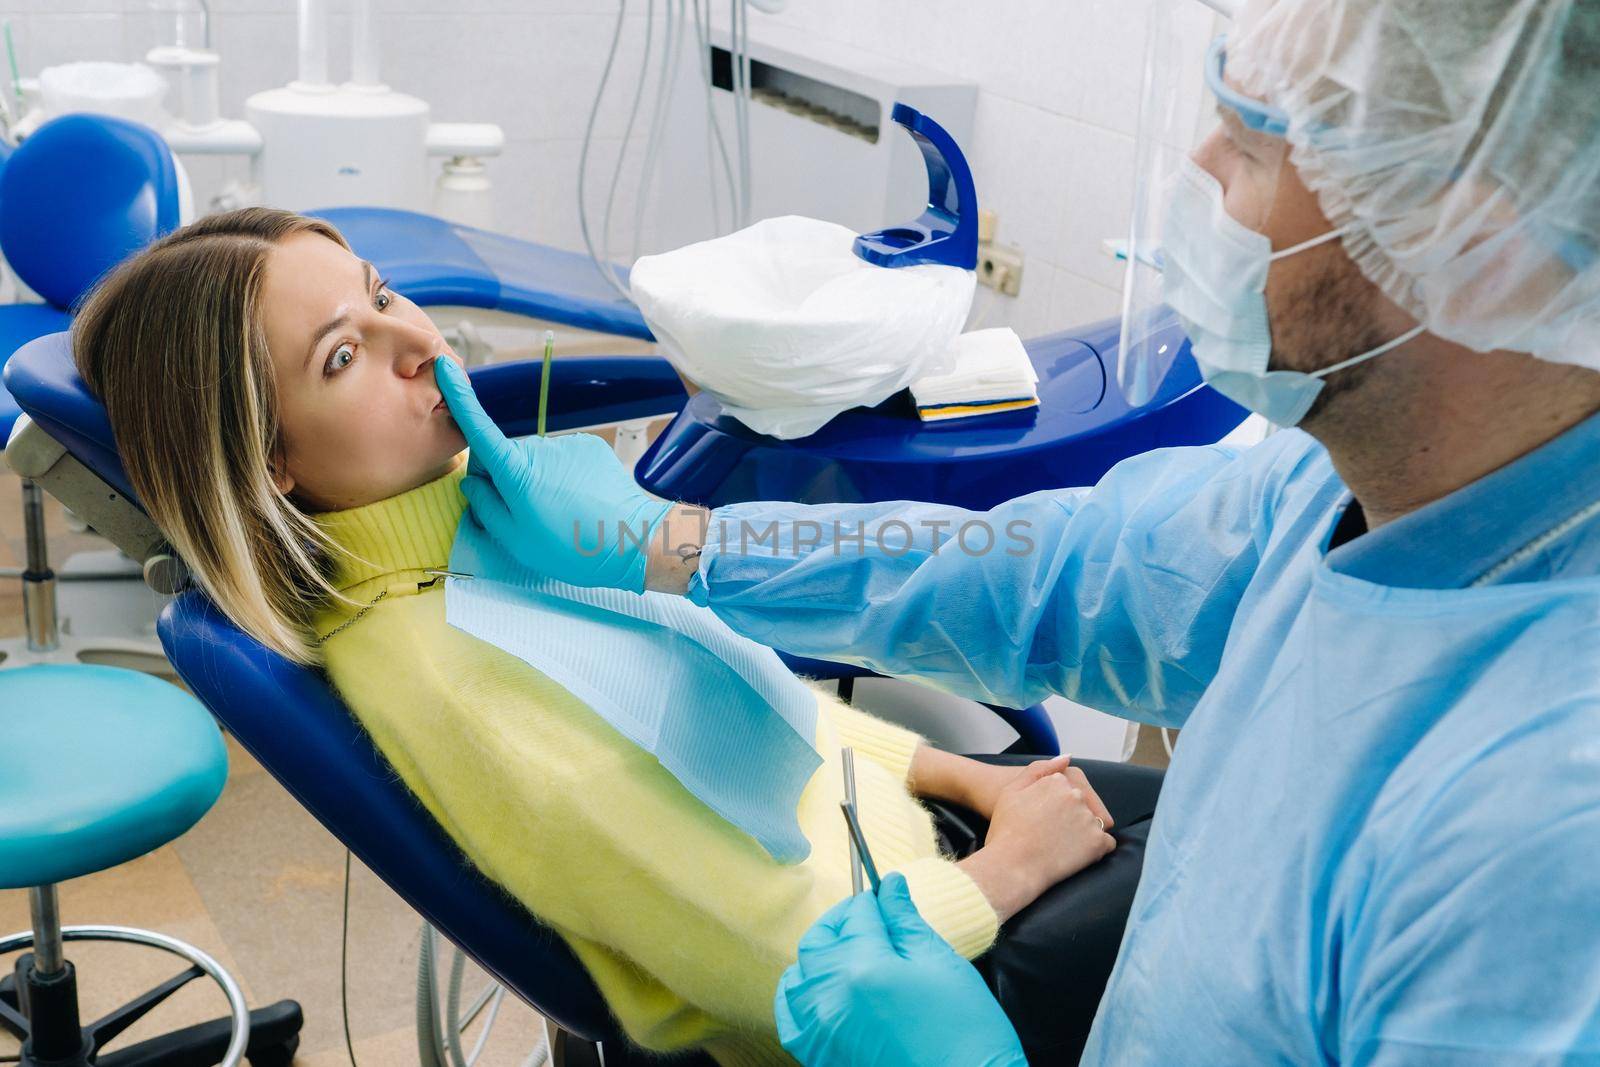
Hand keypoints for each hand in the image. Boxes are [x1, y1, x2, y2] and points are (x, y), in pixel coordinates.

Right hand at [435, 356, 672, 592]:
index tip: (445, 367)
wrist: (633, 540)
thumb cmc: (569, 548)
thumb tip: (473, 481)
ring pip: (535, 461)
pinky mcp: (589, 446)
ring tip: (560, 513)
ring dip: (537, 481)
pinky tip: (578, 500)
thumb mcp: (515, 539)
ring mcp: (566, 444)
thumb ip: (485, 506)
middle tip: (527, 516)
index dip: (460, 397)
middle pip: (505, 458)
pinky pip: (561, 459)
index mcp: (515, 470)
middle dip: (505, 481)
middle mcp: (539, 448)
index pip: (478, 428)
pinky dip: (562, 476)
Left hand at [774, 874, 1026, 1066]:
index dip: (874, 901)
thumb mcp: (939, 962)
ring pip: (799, 976)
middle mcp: (830, 996)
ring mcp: (819, 1030)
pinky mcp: (819, 1056)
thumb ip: (905, 921)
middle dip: (842, 923)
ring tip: (849, 953)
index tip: (886, 898)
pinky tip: (821, 988)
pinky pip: (791, 1018)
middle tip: (870, 920)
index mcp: (862, 966)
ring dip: (820, 956)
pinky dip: (799, 996)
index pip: (856, 915)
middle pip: (820, 941)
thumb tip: (889, 885)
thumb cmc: (964, 1027)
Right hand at [957, 755, 1115, 921]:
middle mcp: (1076, 796)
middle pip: (1084, 806)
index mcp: (1057, 782)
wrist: (1010, 866)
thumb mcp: (1012, 791)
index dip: (1059, 808)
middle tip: (1054, 837)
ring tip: (1063, 848)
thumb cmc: (1006, 830)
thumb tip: (1067, 758)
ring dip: (1084, 834)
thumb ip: (1039, 769)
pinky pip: (1107, 843)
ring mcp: (1087, 818)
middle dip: (1074, 819)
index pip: (1071, 791)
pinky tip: (1076, 856)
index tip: (1047, 822)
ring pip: (1095, 824)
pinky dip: (1095, 850)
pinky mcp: (1096, 842)